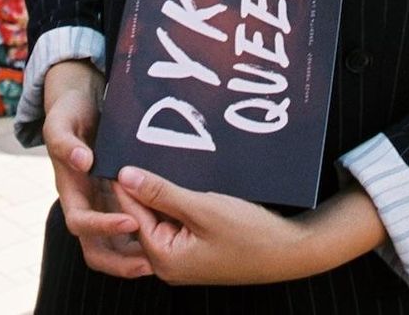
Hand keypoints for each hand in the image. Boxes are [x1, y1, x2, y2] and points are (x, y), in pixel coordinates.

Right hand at [41, 61, 151, 278]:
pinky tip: (168, 232)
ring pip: (113, 245)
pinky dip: (144, 235)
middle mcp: (84, 204)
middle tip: (149, 264)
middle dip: (120, 262)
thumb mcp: (62, 122)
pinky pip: (129, 224)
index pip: (81, 222)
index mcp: (69, 191)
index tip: (132, 221)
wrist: (78, 105)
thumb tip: (83, 162)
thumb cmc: (69, 113)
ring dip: (134, 256)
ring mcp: (100, 204)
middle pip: (95, 248)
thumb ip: (67, 143)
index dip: (103, 226)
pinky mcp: (115, 199)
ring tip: (163, 260)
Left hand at [113, 167, 386, 286]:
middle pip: (144, 215)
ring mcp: (184, 256)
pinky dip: (177, 199)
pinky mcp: (198, 248)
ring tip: (160, 154)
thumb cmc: (248, 233)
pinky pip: (177, 220)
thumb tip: (124, 175)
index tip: (119, 148)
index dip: (126, 180)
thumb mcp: (202, 208)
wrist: (288, 252)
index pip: (132, 213)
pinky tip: (181, 175)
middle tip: (138, 145)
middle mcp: (169, 262)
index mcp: (164, 258)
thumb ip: (162, 193)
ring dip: (161, 190)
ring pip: (161, 216)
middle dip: (143, 184)